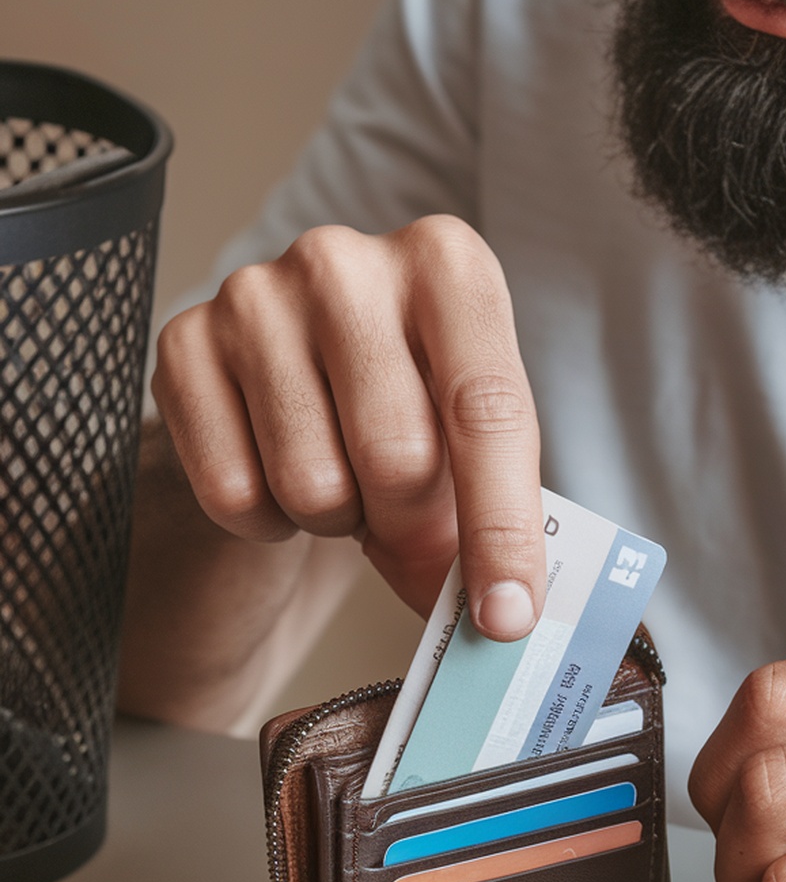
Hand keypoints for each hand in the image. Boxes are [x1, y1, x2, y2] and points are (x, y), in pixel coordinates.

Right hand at [151, 216, 544, 637]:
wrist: (296, 375)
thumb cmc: (407, 405)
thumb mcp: (470, 440)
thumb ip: (491, 516)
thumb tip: (494, 616)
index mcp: (448, 264)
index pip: (486, 410)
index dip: (501, 529)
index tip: (506, 618)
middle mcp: (347, 263)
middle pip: (395, 456)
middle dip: (410, 526)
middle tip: (406, 525)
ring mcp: (255, 296)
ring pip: (311, 484)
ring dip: (336, 519)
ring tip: (342, 477)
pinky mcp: (183, 343)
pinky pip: (232, 493)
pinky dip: (265, 520)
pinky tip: (278, 474)